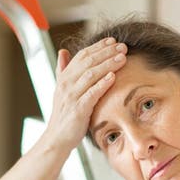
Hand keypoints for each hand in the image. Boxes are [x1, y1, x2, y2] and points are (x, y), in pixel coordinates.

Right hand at [41, 37, 127, 152]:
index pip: (82, 55)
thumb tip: (63, 52)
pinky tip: (113, 77)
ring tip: (122, 58)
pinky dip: (102, 84)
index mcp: (64, 77)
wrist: (57, 138)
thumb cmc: (64, 116)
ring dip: (108, 64)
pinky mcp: (78, 109)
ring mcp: (71, 96)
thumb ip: (63, 71)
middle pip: (89, 61)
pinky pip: (91, 93)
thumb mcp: (62, 91)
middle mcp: (67, 83)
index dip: (98, 46)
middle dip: (107, 52)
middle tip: (123, 47)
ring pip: (91, 74)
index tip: (112, 41)